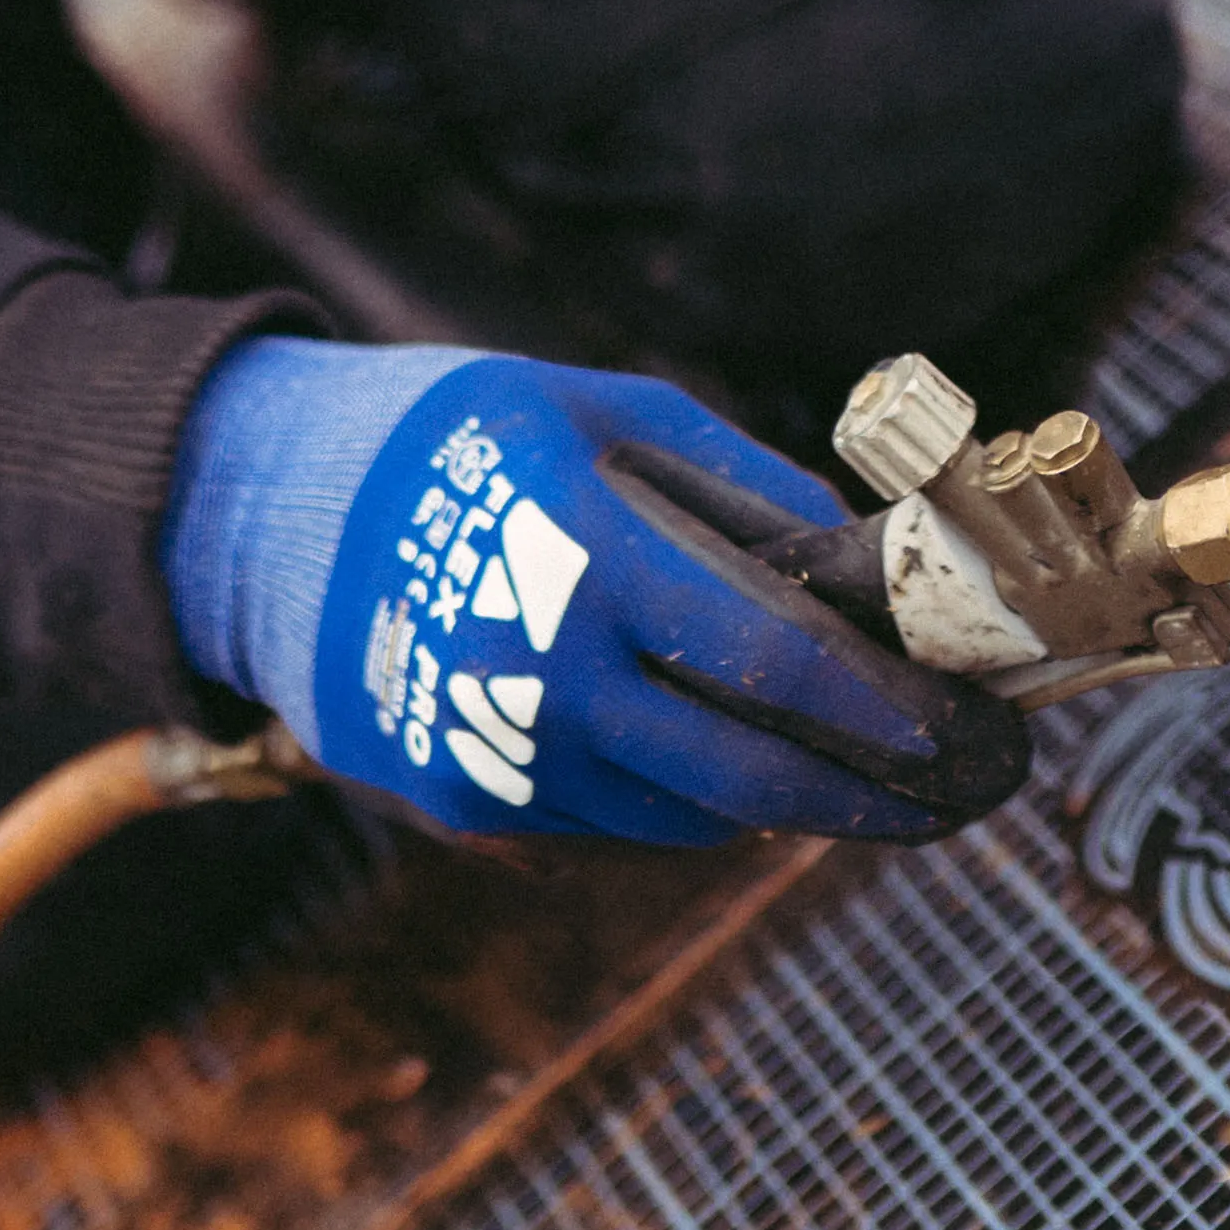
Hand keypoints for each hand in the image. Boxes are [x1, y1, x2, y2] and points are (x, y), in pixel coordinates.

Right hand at [162, 341, 1028, 844]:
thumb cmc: (450, 432)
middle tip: (980, 788)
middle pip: (756, 776)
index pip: (776, 663)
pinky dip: (697, 792)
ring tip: (890, 770)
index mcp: (583, 557)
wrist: (246, 514)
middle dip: (888, 792)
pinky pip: (621, 817)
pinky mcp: (461, 805)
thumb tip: (872, 567)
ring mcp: (495, 759)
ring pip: (697, 812)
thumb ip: (741, 491)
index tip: (983, 725)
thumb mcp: (599, 412)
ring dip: (801, 797)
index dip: (895, 710)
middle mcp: (539, 677)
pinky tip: (745, 754)